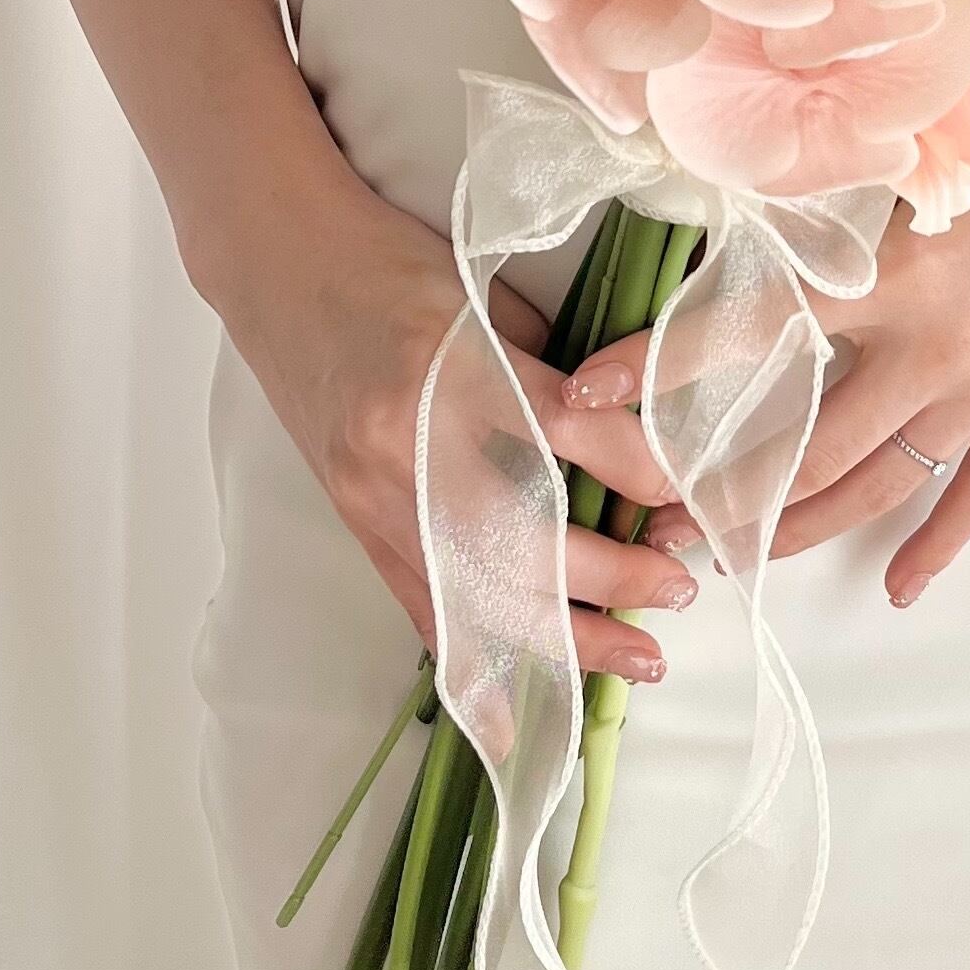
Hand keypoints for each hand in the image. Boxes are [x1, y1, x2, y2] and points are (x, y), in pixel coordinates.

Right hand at [220, 176, 693, 680]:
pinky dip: (477, 665)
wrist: (278, 261)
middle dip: (613, 577)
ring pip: (476, 590)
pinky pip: (422, 606)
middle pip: (520, 533)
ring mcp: (372, 490)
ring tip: (637, 660)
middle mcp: (404, 439)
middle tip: (679, 592)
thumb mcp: (485, 288)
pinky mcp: (354, 521)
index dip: (636, 465)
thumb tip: (629, 439)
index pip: (560, 427)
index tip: (690, 490)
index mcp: (447, 360)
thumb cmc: (390, 257)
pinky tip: (524, 712)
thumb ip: (551, 367)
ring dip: (565, 637)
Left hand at [573, 23, 969, 607]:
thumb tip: (731, 178)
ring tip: (730, 555)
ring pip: (876, 483)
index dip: (659, 367)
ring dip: (797, 527)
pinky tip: (896, 587)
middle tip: (646, 514)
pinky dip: (937, 544)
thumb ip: (830, 174)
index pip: (751, 330)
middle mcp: (936, 344)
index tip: (584, 397)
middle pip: (803, 446)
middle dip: (716, 488)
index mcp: (895, 269)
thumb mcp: (923, 136)